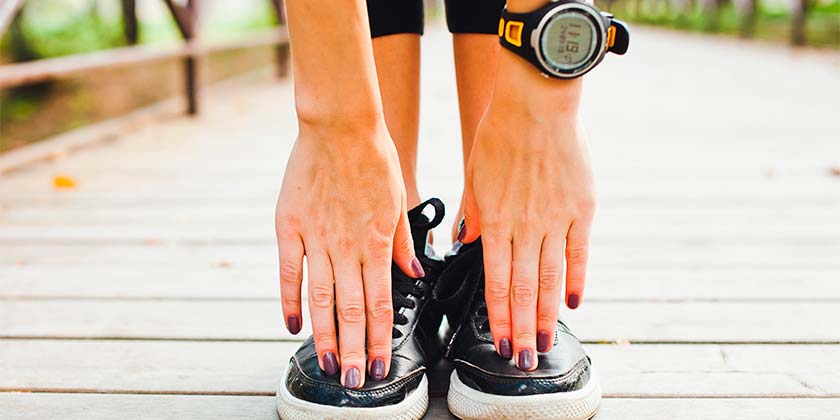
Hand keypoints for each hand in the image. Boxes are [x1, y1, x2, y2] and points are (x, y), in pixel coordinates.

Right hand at [275, 121, 422, 387]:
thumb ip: (403, 241)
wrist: (340, 124)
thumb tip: (414, 273)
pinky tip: (292, 326)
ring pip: (321, 298)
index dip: (379, 337)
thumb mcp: (398, 199)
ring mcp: (316, 238)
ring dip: (325, 336)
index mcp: (377, 242)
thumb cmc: (375, 158)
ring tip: (329, 365)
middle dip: (355, 349)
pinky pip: (289, 271)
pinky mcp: (290, 226)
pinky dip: (290, 299)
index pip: (380, 302)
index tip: (381, 364)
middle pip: (350, 309)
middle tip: (355, 380)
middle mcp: (347, 246)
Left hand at [460, 53, 594, 370]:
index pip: (495, 281)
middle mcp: (524, 228)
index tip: (500, 343)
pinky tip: (574, 303)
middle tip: (524, 360)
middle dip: (521, 329)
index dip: (498, 316)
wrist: (537, 105)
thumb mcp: (474, 176)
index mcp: (495, 221)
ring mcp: (555, 220)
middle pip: (522, 289)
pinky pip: (579, 253)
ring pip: (550, 278)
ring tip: (545, 343)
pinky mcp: (581, 209)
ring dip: (546, 314)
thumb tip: (467, 242)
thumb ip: (474, 213)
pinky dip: (577, 279)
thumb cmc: (500, 137)